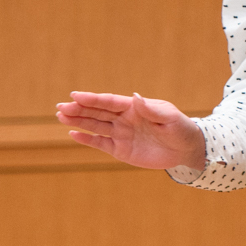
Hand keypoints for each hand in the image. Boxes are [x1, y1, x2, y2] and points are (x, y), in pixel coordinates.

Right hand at [54, 90, 207, 171]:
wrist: (186, 149)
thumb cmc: (180, 129)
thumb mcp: (170, 118)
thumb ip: (151, 110)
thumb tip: (135, 97)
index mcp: (134, 107)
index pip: (109, 102)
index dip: (92, 99)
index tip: (75, 95)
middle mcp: (124, 118)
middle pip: (97, 113)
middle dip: (78, 109)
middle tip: (60, 107)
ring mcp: (121, 134)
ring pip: (95, 126)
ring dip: (78, 122)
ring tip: (60, 116)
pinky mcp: (121, 150)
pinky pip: (101, 144)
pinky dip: (87, 140)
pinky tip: (73, 135)